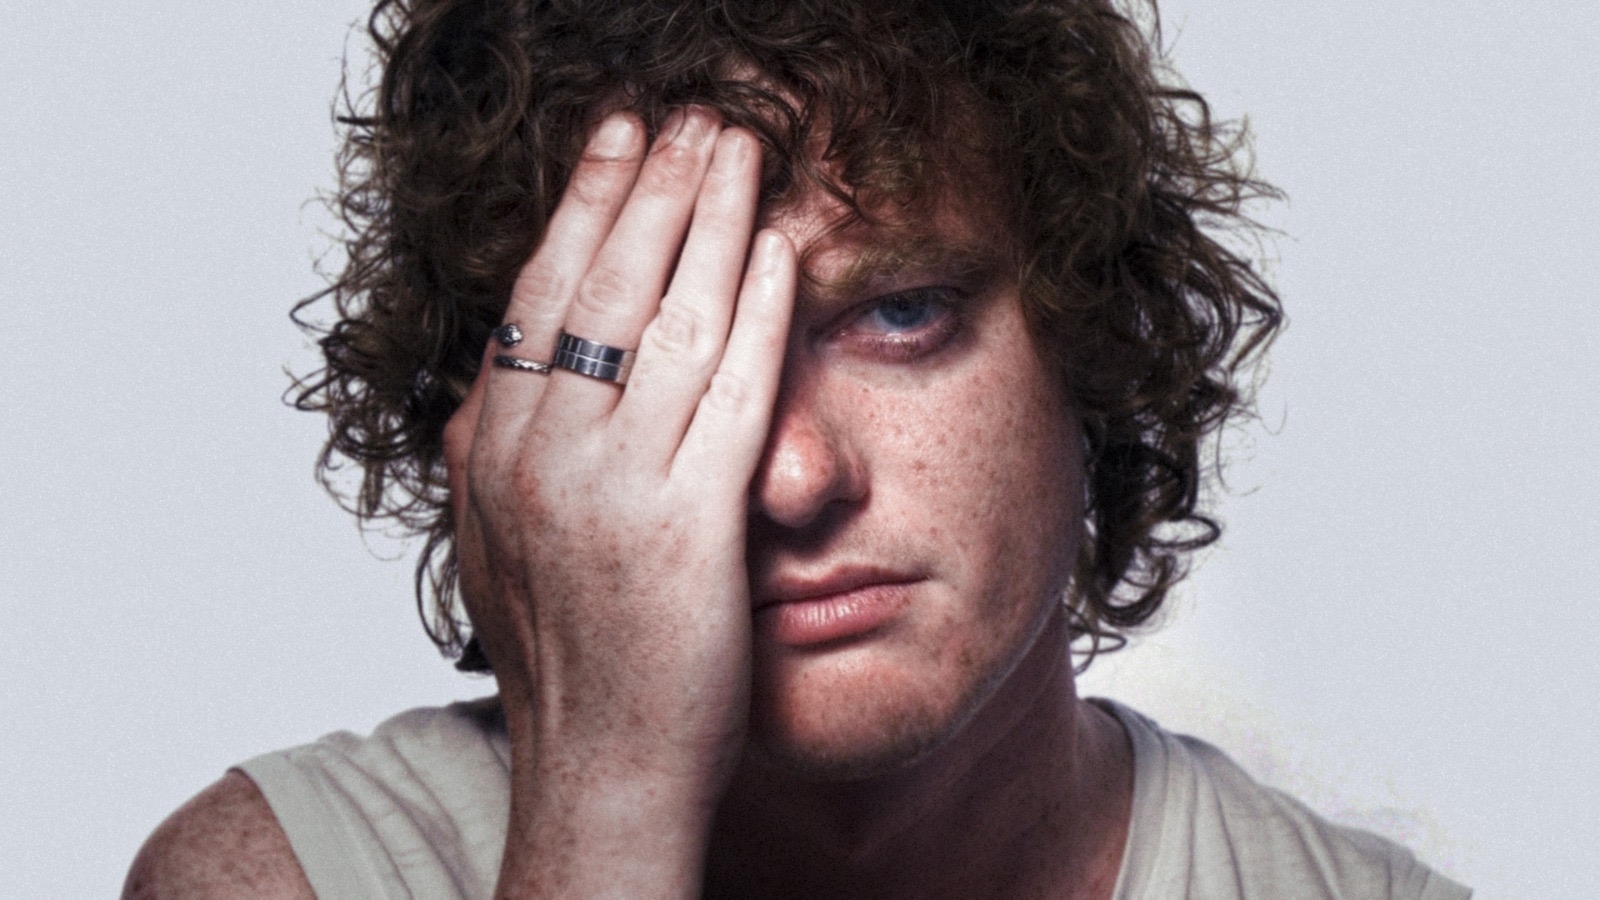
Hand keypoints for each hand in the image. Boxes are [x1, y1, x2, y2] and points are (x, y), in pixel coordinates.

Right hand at [442, 107, 795, 896]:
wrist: (598, 771)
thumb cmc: (564, 662)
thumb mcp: (496, 547)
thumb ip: (497, 456)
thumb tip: (493, 382)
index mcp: (495, 454)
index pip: (538, 301)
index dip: (581, 211)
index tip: (614, 144)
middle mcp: (543, 458)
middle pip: (598, 291)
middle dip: (647, 189)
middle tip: (685, 117)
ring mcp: (613, 489)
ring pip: (662, 323)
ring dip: (706, 221)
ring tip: (736, 148)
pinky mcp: (689, 526)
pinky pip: (727, 394)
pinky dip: (754, 312)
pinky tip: (777, 250)